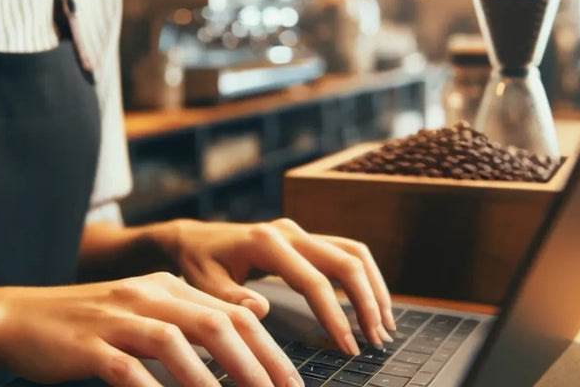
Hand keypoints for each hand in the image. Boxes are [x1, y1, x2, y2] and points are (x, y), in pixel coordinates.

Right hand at [0, 272, 302, 386]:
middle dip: (256, 366)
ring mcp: (117, 318)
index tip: (293, 384)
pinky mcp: (89, 345)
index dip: (270, 350)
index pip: (234, 316)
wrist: (20, 318)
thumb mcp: (144, 312)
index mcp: (168, 288)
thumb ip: (190, 318)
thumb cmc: (89, 326)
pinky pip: (128, 369)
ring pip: (176, 343)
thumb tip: (245, 329)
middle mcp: (148, 296)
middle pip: (216, 325)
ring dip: (213, 382)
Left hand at [173, 218, 394, 354]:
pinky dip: (364, 278)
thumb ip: (230, 298)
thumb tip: (262, 309)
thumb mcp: (203, 283)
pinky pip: (345, 253)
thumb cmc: (198, 263)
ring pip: (354, 253)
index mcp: (267, 243)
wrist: (195, 238)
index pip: (315, 281)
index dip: (336, 316)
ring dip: (374, 288)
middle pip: (346, 261)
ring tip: (384, 325)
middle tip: (377, 340)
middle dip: (368, 303)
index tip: (349, 347)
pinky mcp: (305, 238)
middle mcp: (290, 232)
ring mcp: (300, 232)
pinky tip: (371, 304)